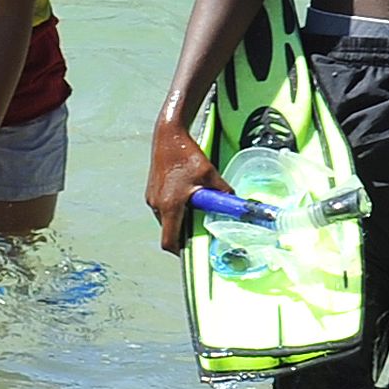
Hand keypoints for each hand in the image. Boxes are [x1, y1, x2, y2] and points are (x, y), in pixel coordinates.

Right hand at [145, 120, 229, 253]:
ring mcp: (152, 198)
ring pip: (165, 220)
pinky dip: (174, 210)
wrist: (168, 135)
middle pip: (168, 232)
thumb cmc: (186, 154)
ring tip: (194, 210)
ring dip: (178, 221)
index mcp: (169, 206)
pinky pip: (163, 209)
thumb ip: (222, 192)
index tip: (191, 253)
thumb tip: (236, 202)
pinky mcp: (152, 191)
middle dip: (183, 235)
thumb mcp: (210, 174)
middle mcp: (157, 205)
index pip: (169, 241)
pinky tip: (185, 197)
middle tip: (199, 232)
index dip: (180, 252)